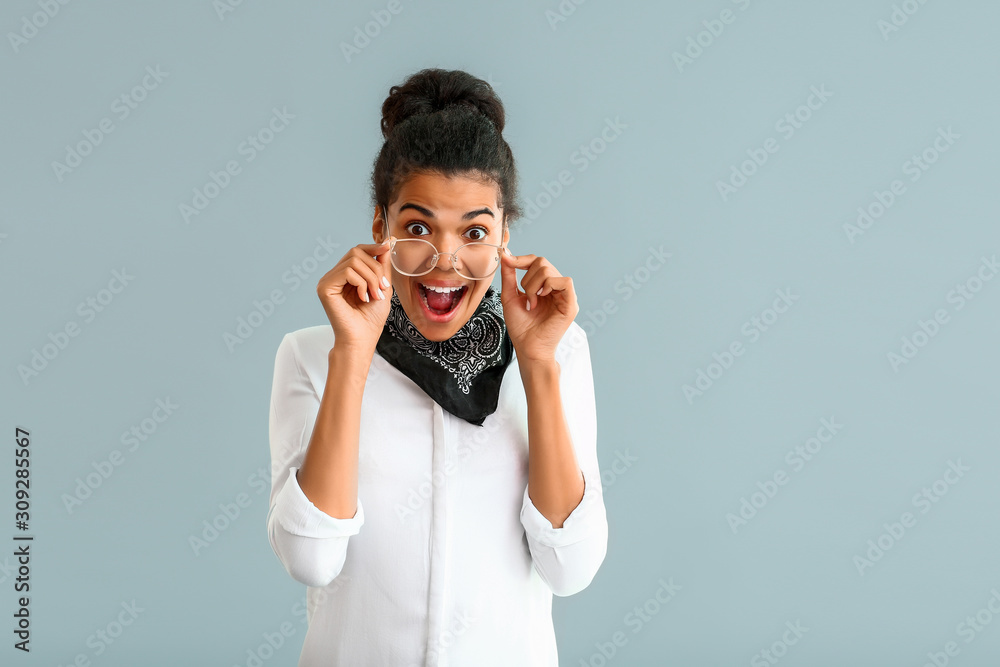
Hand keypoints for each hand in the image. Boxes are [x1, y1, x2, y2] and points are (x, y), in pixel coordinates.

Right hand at [316, 237, 395, 351]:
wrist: (362, 339)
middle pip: (356, 251)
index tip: (389, 245)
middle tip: (382, 287)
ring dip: (371, 278)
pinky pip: (347, 271)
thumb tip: (387, 241)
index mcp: (345, 275)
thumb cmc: (371, 319)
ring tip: (375, 295)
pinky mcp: (324, 287)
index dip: (373, 247)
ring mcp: (327, 281)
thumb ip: (382, 265)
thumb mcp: (382, 286)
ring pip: (354, 260)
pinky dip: (361, 283)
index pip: (357, 251)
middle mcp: (334, 276)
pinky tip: (363, 298)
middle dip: (375, 268)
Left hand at [499, 249, 578, 362]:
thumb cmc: (521, 328)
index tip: (507, 261)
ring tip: (532, 303)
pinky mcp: (571, 304)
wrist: (527, 348)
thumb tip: (506, 255)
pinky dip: (549, 286)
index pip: (537, 262)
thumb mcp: (510, 297)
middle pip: (542, 263)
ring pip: (550, 271)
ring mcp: (564, 296)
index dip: (522, 259)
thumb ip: (509, 276)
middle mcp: (555, 289)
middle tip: (526, 298)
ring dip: (533, 286)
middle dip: (527, 278)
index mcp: (543, 286)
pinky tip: (542, 298)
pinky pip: (565, 282)